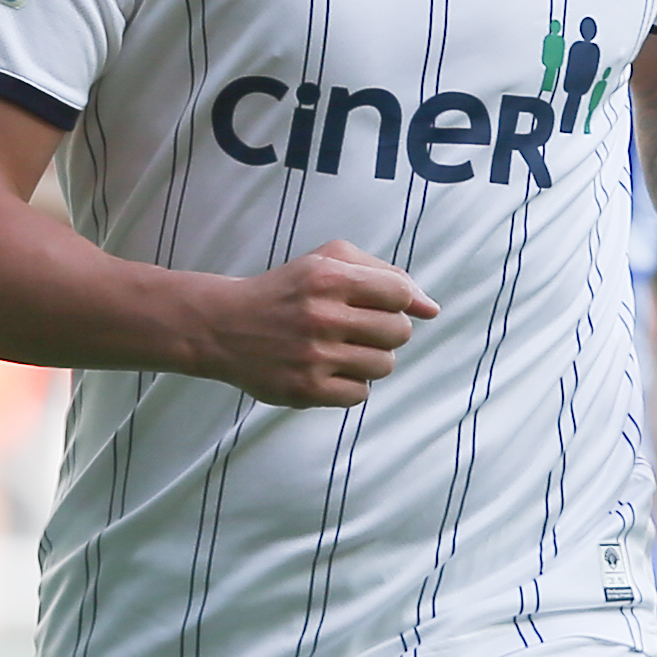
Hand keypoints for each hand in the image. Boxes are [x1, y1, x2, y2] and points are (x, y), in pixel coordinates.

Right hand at [198, 240, 437, 407]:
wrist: (224, 326)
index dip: (395, 301)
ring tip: (343, 349)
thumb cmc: (286, 291)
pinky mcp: (305, 390)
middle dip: (386, 331)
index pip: (400, 294)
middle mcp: (322, 316)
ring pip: (384, 366)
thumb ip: (385, 274)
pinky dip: (351, 384)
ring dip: (370, 359)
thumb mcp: (328, 262)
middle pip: (399, 332)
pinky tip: (329, 370)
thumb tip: (431, 308)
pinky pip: (360, 394)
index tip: (374, 304)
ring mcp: (313, 356)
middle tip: (357, 328)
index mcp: (329, 277)